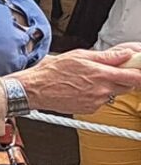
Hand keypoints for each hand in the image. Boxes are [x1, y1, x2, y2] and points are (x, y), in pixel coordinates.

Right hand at [15, 47, 140, 113]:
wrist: (35, 90)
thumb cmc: (53, 71)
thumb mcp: (79, 56)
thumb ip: (107, 57)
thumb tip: (125, 55)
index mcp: (102, 74)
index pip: (135, 77)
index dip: (139, 73)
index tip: (137, 69)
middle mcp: (102, 90)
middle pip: (127, 86)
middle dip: (123, 78)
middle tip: (109, 71)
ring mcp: (96, 102)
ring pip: (112, 93)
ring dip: (107, 87)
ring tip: (88, 80)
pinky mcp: (89, 109)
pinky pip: (100, 101)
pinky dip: (96, 95)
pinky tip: (82, 89)